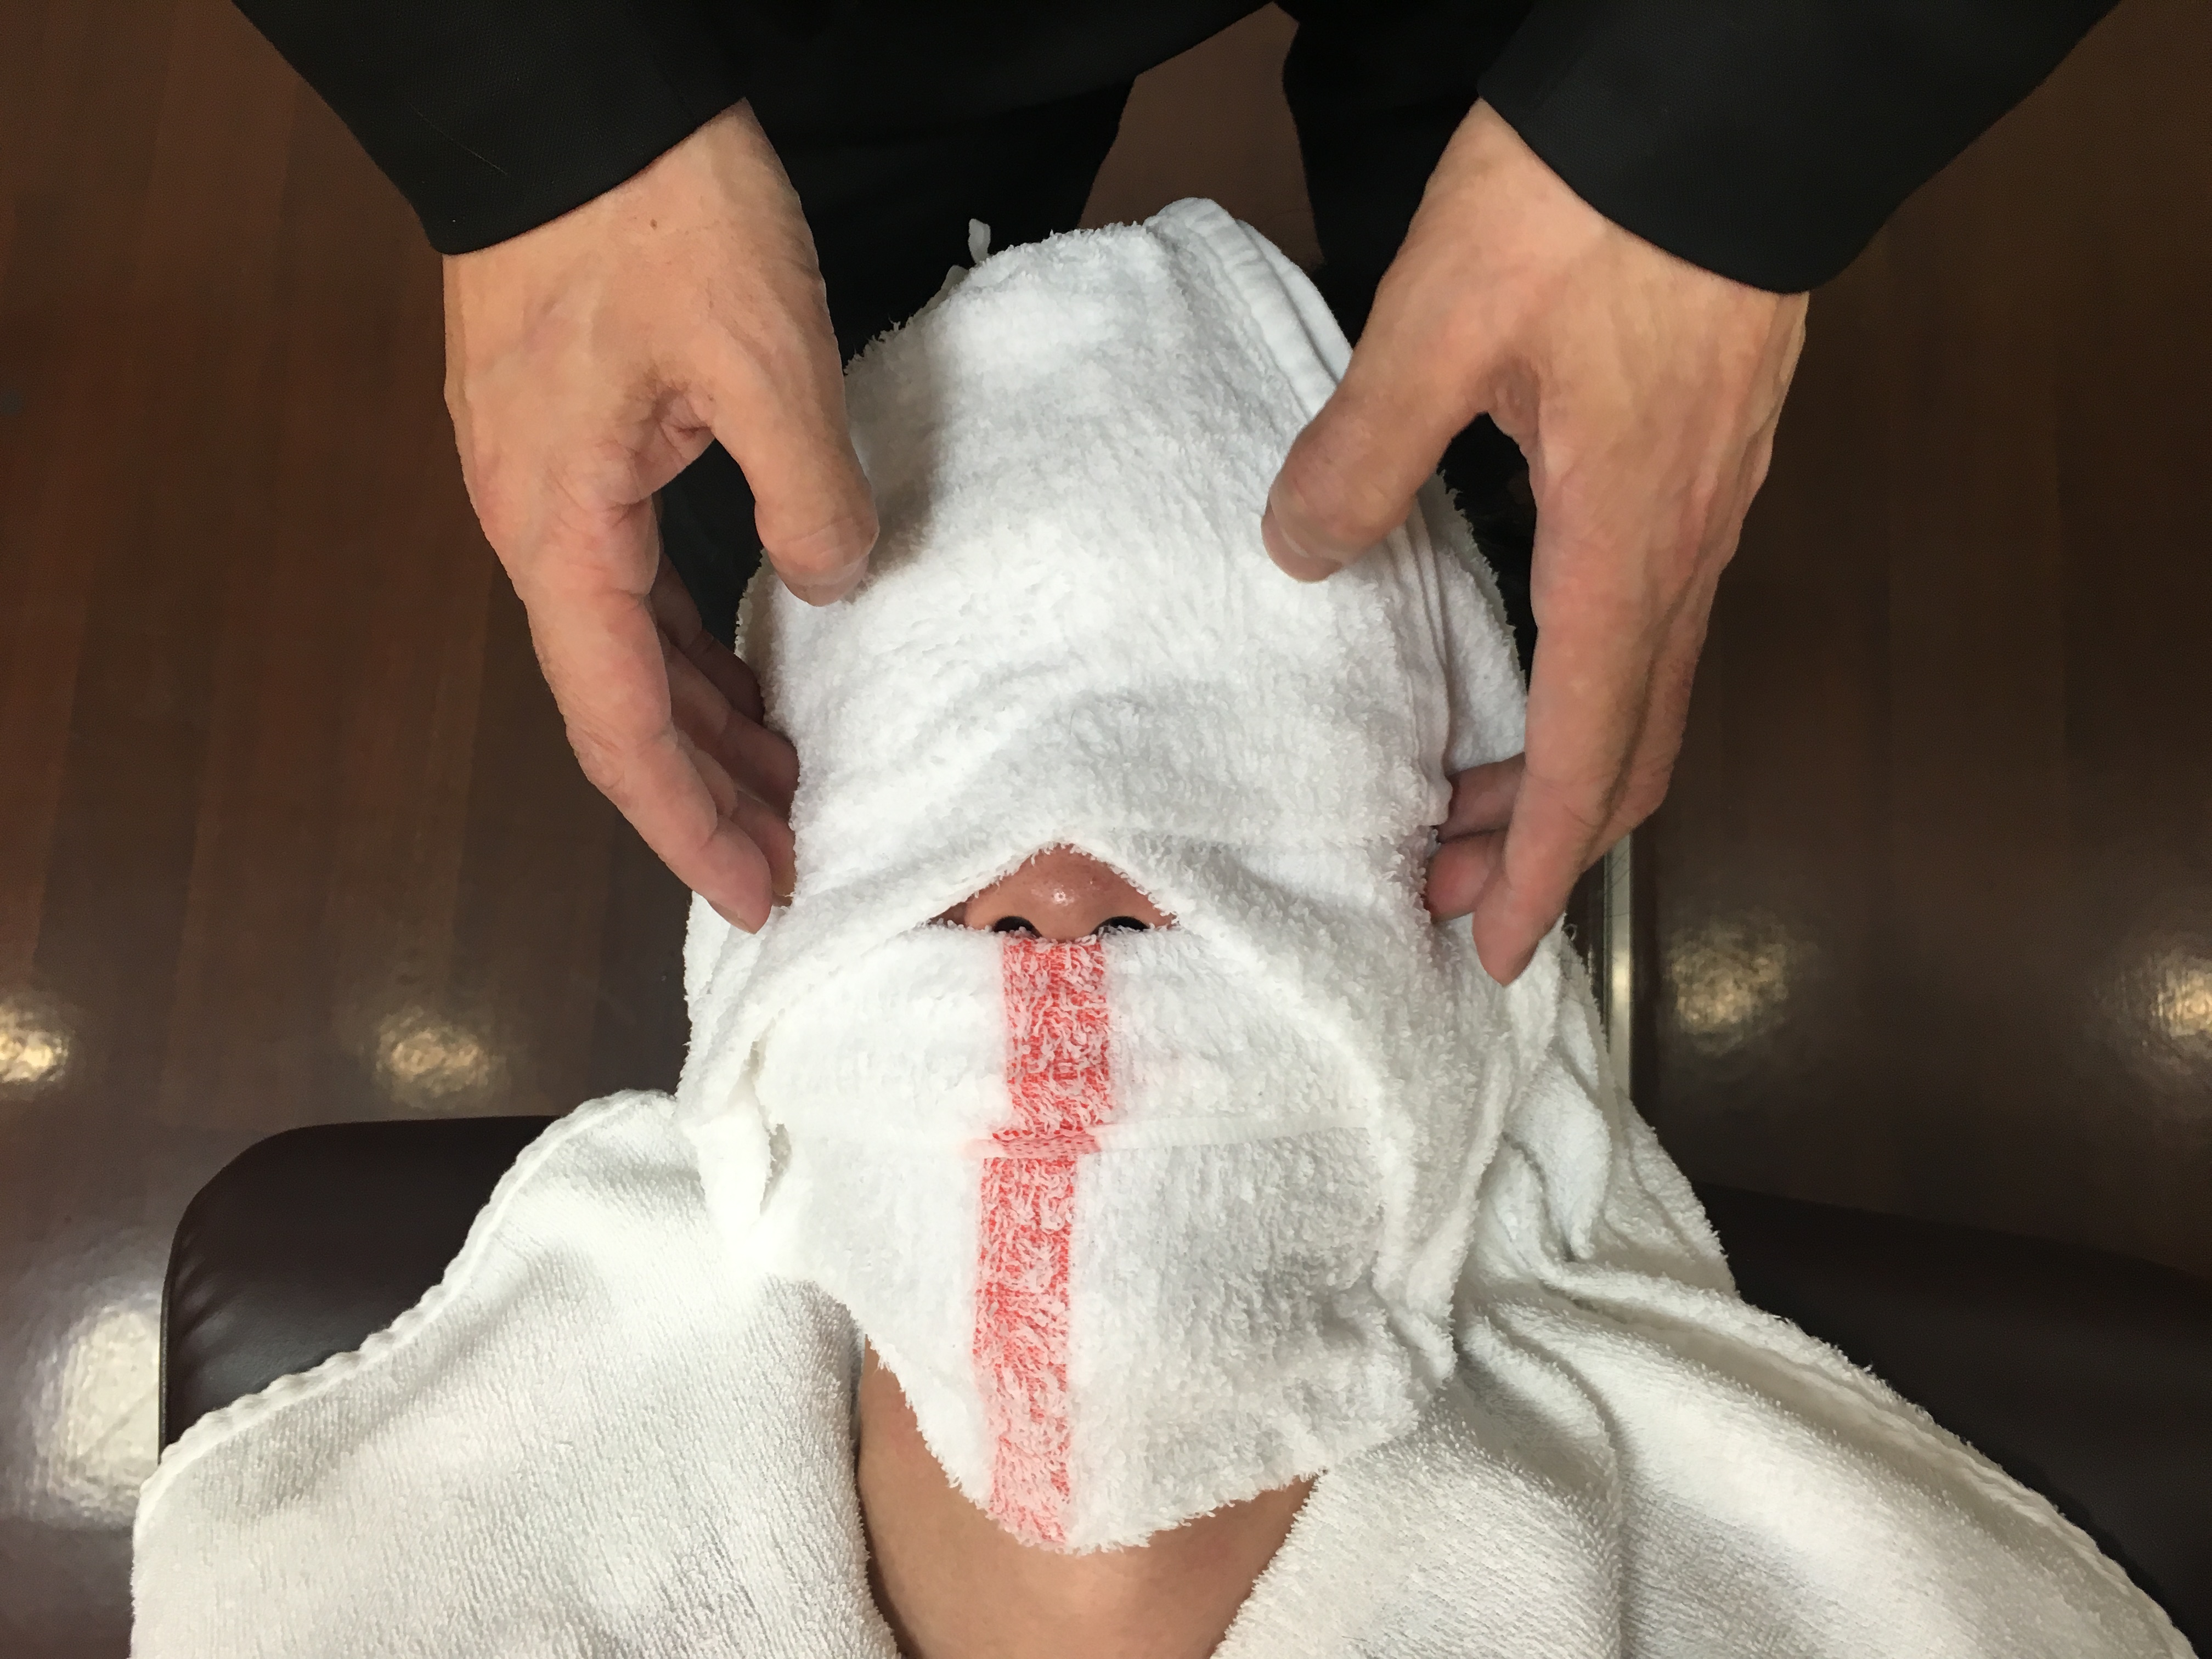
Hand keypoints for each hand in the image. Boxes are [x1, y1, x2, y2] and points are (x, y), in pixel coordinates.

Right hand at [443, 103, 876, 929]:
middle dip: (707, 793)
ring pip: (629, 647)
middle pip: (621, 705)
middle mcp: (540, 529)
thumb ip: (812, 497)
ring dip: (705, 722)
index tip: (759, 892)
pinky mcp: (578, 445)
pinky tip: (753, 666)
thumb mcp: (767, 359)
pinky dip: (694, 643)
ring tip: (788, 781)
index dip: (690, 825)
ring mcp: (552, 488)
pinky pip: (635, 583)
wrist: (571, 98)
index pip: (621, 727)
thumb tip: (835, 585)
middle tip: (794, 856)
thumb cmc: (654, 213)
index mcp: (565, 533)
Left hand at [1262, 102, 1806, 983]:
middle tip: (1441, 884)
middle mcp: (1683, 552)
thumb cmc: (1596, 205)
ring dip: (1561, 765)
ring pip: (1645, 689)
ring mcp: (1707, 510)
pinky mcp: (1702, 465)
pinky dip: (1589, 689)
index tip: (1496, 953)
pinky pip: (1652, 623)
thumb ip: (1363, 450)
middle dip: (1539, 838)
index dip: (1541, 868)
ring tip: (1464, 800)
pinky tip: (1525, 672)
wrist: (1734, 106)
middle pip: (1627, 747)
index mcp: (1624, 547)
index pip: (1587, 755)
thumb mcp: (1440, 320)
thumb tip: (1301, 552)